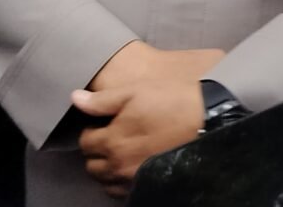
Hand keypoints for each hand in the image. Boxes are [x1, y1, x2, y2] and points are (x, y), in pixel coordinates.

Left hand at [71, 42, 226, 196]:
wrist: (208, 118)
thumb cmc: (171, 100)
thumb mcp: (135, 91)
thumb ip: (102, 100)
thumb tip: (74, 99)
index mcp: (112, 140)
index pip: (85, 142)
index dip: (93, 129)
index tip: (105, 122)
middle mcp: (119, 165)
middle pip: (92, 165)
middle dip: (98, 150)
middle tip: (113, 135)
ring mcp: (134, 179)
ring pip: (106, 181)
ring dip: (108, 167)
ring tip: (122, 151)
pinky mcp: (148, 185)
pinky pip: (123, 191)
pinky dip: (122, 180)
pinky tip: (133, 165)